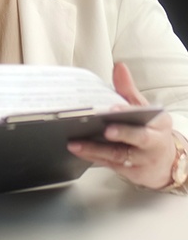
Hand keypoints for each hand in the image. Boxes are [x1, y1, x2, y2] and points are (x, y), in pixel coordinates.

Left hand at [67, 62, 176, 189]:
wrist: (164, 162)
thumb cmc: (150, 129)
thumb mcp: (143, 108)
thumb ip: (128, 89)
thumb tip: (119, 67)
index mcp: (158, 121)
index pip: (144, 114)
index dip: (128, 111)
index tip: (114, 108)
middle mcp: (153, 142)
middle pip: (138, 138)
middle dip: (122, 133)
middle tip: (106, 129)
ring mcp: (142, 159)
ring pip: (119, 155)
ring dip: (96, 149)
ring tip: (76, 143)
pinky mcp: (130, 172)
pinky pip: (109, 164)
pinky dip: (93, 157)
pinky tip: (78, 150)